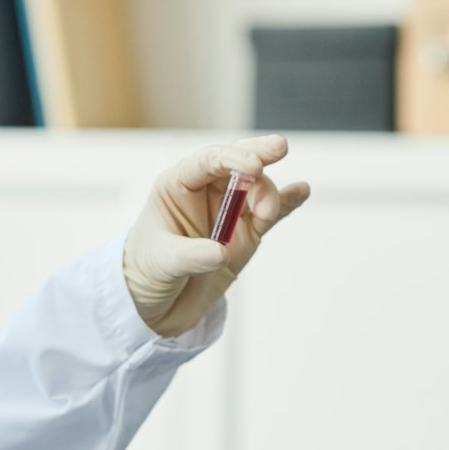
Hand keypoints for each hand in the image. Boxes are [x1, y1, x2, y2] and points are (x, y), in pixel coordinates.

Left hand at [122, 135, 310, 337]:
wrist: (156, 301)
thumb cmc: (147, 270)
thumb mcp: (161, 263)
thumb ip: (191, 256)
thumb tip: (222, 253)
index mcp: (177, 185)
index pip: (207, 161)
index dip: (231, 158)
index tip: (252, 166)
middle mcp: (206, 192)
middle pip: (237, 163)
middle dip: (258, 153)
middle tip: (279, 148)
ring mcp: (229, 211)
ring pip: (257, 189)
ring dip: (268, 194)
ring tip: (267, 214)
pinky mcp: (246, 233)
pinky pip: (272, 213)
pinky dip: (288, 202)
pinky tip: (301, 191)